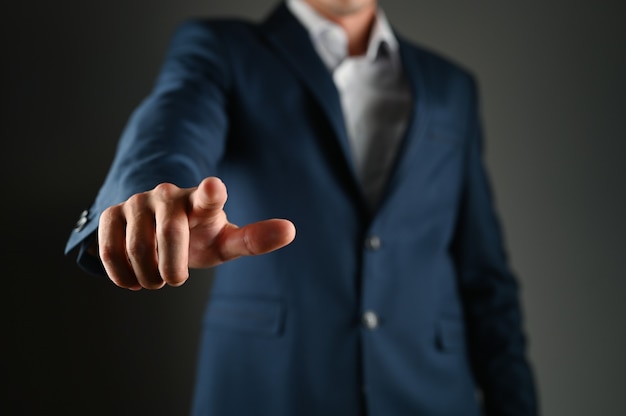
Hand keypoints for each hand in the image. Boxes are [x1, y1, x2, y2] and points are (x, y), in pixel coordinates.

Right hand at [97, 177, 295, 289]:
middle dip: (172, 268)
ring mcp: (138, 201)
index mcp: (202, 202)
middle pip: (169, 235)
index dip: (211, 193)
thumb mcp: (225, 242)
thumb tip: (291, 230)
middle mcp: (168, 195)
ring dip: (148, 276)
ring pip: (137, 248)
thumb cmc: (198, 236)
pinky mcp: (112, 213)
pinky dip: (123, 275)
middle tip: (174, 280)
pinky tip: (133, 277)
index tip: (214, 188)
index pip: (209, 196)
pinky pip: (110, 251)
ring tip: (155, 277)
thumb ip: (254, 239)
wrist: (157, 231)